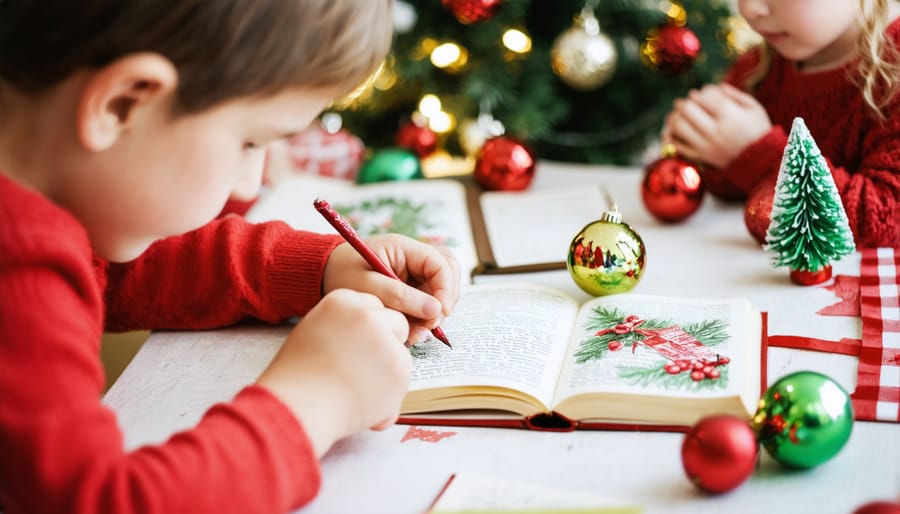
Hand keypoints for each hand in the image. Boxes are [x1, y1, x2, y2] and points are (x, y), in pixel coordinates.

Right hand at [256, 289, 411, 455]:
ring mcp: (386, 341)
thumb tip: (371, 335)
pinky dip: (390, 396)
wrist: (297, 409)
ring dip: (388, 371)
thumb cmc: (297, 377)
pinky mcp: (400, 369)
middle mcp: (368, 314)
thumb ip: (344, 325)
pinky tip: (363, 404)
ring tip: (355, 390)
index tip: (358, 345)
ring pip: (402, 354)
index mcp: (343, 300)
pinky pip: (404, 381)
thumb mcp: (314, 332)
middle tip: (363, 367)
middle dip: (388, 342)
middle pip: (396, 322)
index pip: (373, 305)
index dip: (368, 329)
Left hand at [322, 234, 460, 343]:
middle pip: (448, 272)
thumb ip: (401, 297)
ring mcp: (413, 272)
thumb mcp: (368, 287)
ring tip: (419, 332)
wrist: (320, 276)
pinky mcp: (409, 288)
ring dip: (435, 311)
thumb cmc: (340, 274)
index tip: (440, 312)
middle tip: (432, 323)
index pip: (440, 261)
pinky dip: (424, 318)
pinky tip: (412, 331)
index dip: (445, 287)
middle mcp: (412, 257)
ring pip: (441, 288)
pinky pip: (428, 301)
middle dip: (445, 299)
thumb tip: (435, 310)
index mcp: (403, 247)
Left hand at [662, 83, 771, 167]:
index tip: (703, 93)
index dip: (702, 91)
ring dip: (675, 117)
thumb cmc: (758, 130)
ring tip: (677, 114)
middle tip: (686, 102)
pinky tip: (672, 129)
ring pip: (679, 127)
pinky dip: (672, 136)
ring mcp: (706, 145)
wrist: (761, 162)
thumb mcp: (754, 108)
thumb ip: (735, 95)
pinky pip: (678, 145)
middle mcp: (716, 131)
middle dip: (685, 102)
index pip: (705, 96)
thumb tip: (716, 86)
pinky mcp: (701, 157)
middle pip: (688, 109)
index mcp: (730, 116)